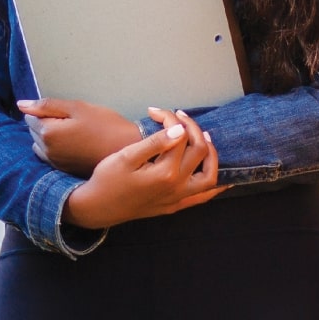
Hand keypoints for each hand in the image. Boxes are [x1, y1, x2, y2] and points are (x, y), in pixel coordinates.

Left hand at [17, 98, 142, 176]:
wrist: (128, 150)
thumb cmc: (105, 124)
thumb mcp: (77, 108)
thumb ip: (47, 106)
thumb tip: (21, 105)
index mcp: (47, 133)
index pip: (30, 116)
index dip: (46, 111)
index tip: (64, 112)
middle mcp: (46, 151)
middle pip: (33, 131)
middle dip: (45, 123)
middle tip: (71, 120)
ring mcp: (54, 163)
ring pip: (39, 145)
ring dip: (48, 137)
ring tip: (72, 132)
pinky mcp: (63, 171)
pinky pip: (49, 156)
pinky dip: (55, 149)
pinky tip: (73, 145)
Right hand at [61, 108, 223, 229]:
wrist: (98, 207)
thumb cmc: (108, 179)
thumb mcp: (126, 157)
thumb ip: (155, 143)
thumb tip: (180, 130)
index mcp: (165, 172)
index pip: (180, 136)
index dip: (170, 118)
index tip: (156, 112)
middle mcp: (178, 187)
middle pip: (199, 151)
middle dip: (192, 128)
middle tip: (178, 116)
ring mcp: (179, 198)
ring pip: (209, 175)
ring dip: (210, 154)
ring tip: (202, 138)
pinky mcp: (176, 206)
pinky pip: (203, 197)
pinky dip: (215, 186)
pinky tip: (220, 177)